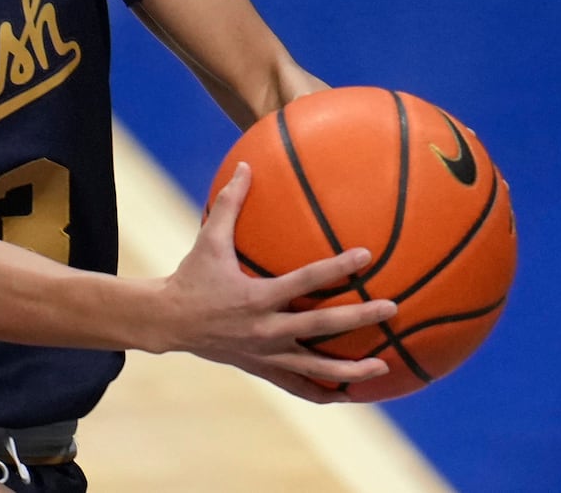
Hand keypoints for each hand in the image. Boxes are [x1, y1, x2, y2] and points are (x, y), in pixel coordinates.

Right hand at [159, 162, 394, 402]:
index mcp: (257, 297)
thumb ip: (229, 204)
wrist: (168, 321)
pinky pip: (298, 385)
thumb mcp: (208, 239)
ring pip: (316, 367)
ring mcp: (266, 353)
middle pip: (321, 327)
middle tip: (392, 309)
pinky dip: (323, 392)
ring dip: (351, 371)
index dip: (337, 268)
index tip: (366, 255)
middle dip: (359, 318)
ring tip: (383, 366)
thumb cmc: (191, 276)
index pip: (305, 281)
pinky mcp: (262, 368)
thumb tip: (245, 166)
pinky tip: (348, 394)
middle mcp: (266, 328)